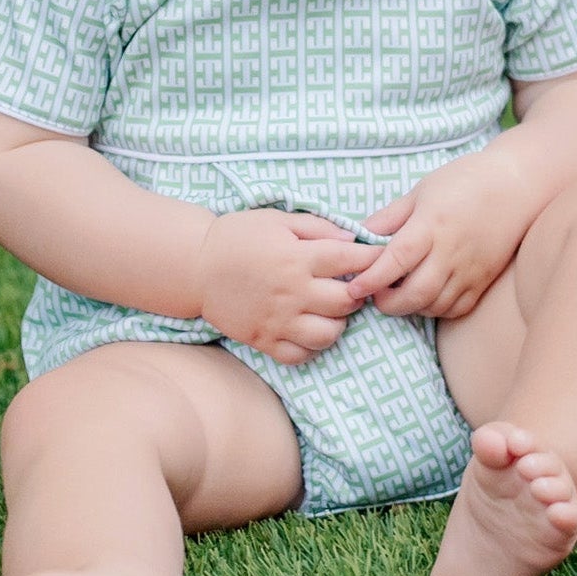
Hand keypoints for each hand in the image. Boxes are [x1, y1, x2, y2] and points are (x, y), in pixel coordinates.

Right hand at [194, 208, 369, 364]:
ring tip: (332, 310)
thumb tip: (352, 240)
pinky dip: (312, 347)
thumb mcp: (279, 220)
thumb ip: (319, 228)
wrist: (196, 267)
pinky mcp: (263, 340)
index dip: (371, 259)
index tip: (380, 257)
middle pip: (346, 302)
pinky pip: (300, 356)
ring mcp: (278, 320)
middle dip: (359, 293)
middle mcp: (291, 292)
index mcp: (297, 258)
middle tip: (354, 285)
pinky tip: (310, 329)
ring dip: (338, 322)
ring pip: (328, 334)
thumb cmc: (240, 236)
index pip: (350, 262)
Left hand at [349, 147, 534, 322]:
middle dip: (388, 303)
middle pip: (415, 294)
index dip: (371, 279)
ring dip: (411, 307)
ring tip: (401, 292)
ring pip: (435, 306)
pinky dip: (437, 309)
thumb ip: (390, 216)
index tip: (354, 287)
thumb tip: (358, 235)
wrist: (518, 184)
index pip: (396, 260)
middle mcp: (451, 251)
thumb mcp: (422, 190)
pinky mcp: (484, 279)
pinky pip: (457, 308)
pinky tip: (428, 295)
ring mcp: (471, 269)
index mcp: (432, 224)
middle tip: (376, 294)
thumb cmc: (466, 180)